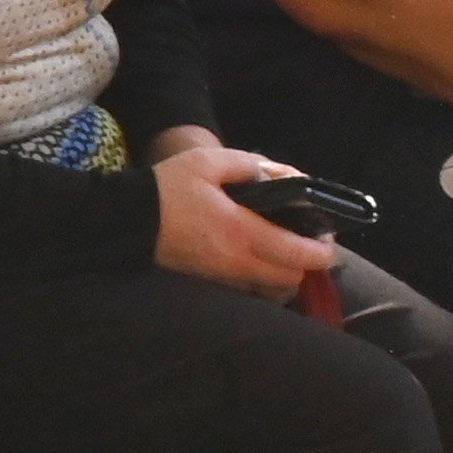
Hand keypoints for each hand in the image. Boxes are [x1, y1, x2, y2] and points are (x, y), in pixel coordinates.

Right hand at [144, 140, 345, 292]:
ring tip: (285, 255)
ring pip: (271, 290)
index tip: (328, 238)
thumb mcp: (208, 162)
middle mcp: (236, 262)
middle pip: (290, 279)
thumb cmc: (167, 188)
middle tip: (307, 244)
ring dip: (285, 276)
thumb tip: (283, 175)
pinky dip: (263, 282)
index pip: (299, 255)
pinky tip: (258, 261)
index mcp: (242, 231)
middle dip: (307, 265)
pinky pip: (250, 291)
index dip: (323, 251)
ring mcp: (222, 277)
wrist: (124, 220)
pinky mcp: (209, 283)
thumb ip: (252, 165)